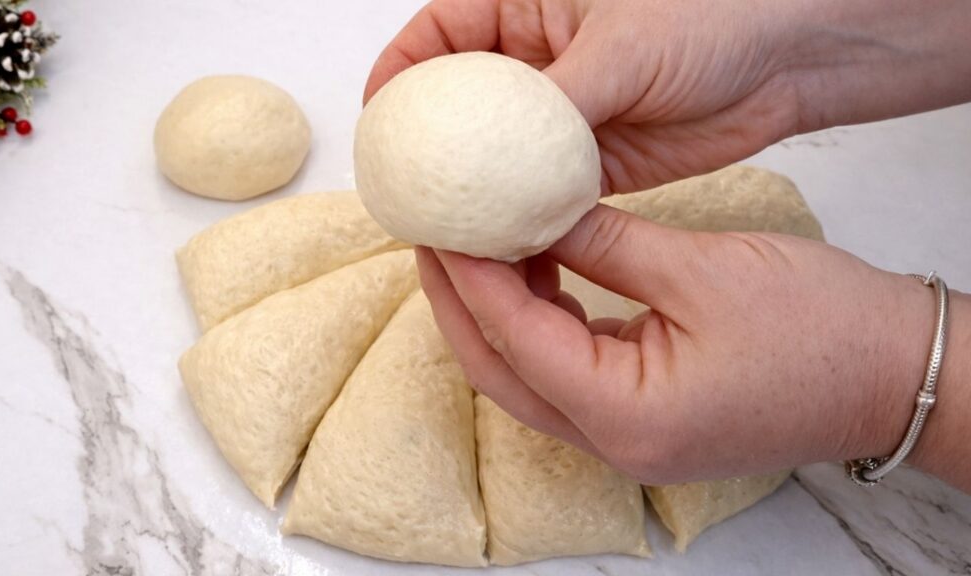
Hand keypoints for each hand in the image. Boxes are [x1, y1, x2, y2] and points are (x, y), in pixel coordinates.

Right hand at [365, 0, 970, 194]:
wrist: (787, 60)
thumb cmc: (712, 14)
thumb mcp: (621, 44)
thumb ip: (554, 98)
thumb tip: (494, 152)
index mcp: (527, 10)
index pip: (440, 36)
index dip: (400, 74)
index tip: (381, 121)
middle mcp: (535, 66)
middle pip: (458, 108)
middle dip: (430, 146)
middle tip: (408, 189)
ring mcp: (560, 119)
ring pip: (496, 159)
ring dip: (473, 191)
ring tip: (447, 227)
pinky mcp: (589, 165)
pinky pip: (539, 194)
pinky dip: (520, 217)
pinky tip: (503, 239)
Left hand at [417, 207, 970, 486]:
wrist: (894, 372)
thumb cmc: (820, 328)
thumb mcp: (699, 268)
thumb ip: (602, 242)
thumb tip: (533, 210)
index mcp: (625, 415)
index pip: (516, 340)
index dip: (470, 278)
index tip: (441, 225)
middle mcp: (616, 443)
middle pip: (502, 373)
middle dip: (462, 303)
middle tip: (439, 237)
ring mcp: (628, 438)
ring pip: (528, 378)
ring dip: (499, 313)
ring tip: (483, 244)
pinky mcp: (643, 421)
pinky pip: (567, 376)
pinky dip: (543, 325)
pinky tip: (539, 273)